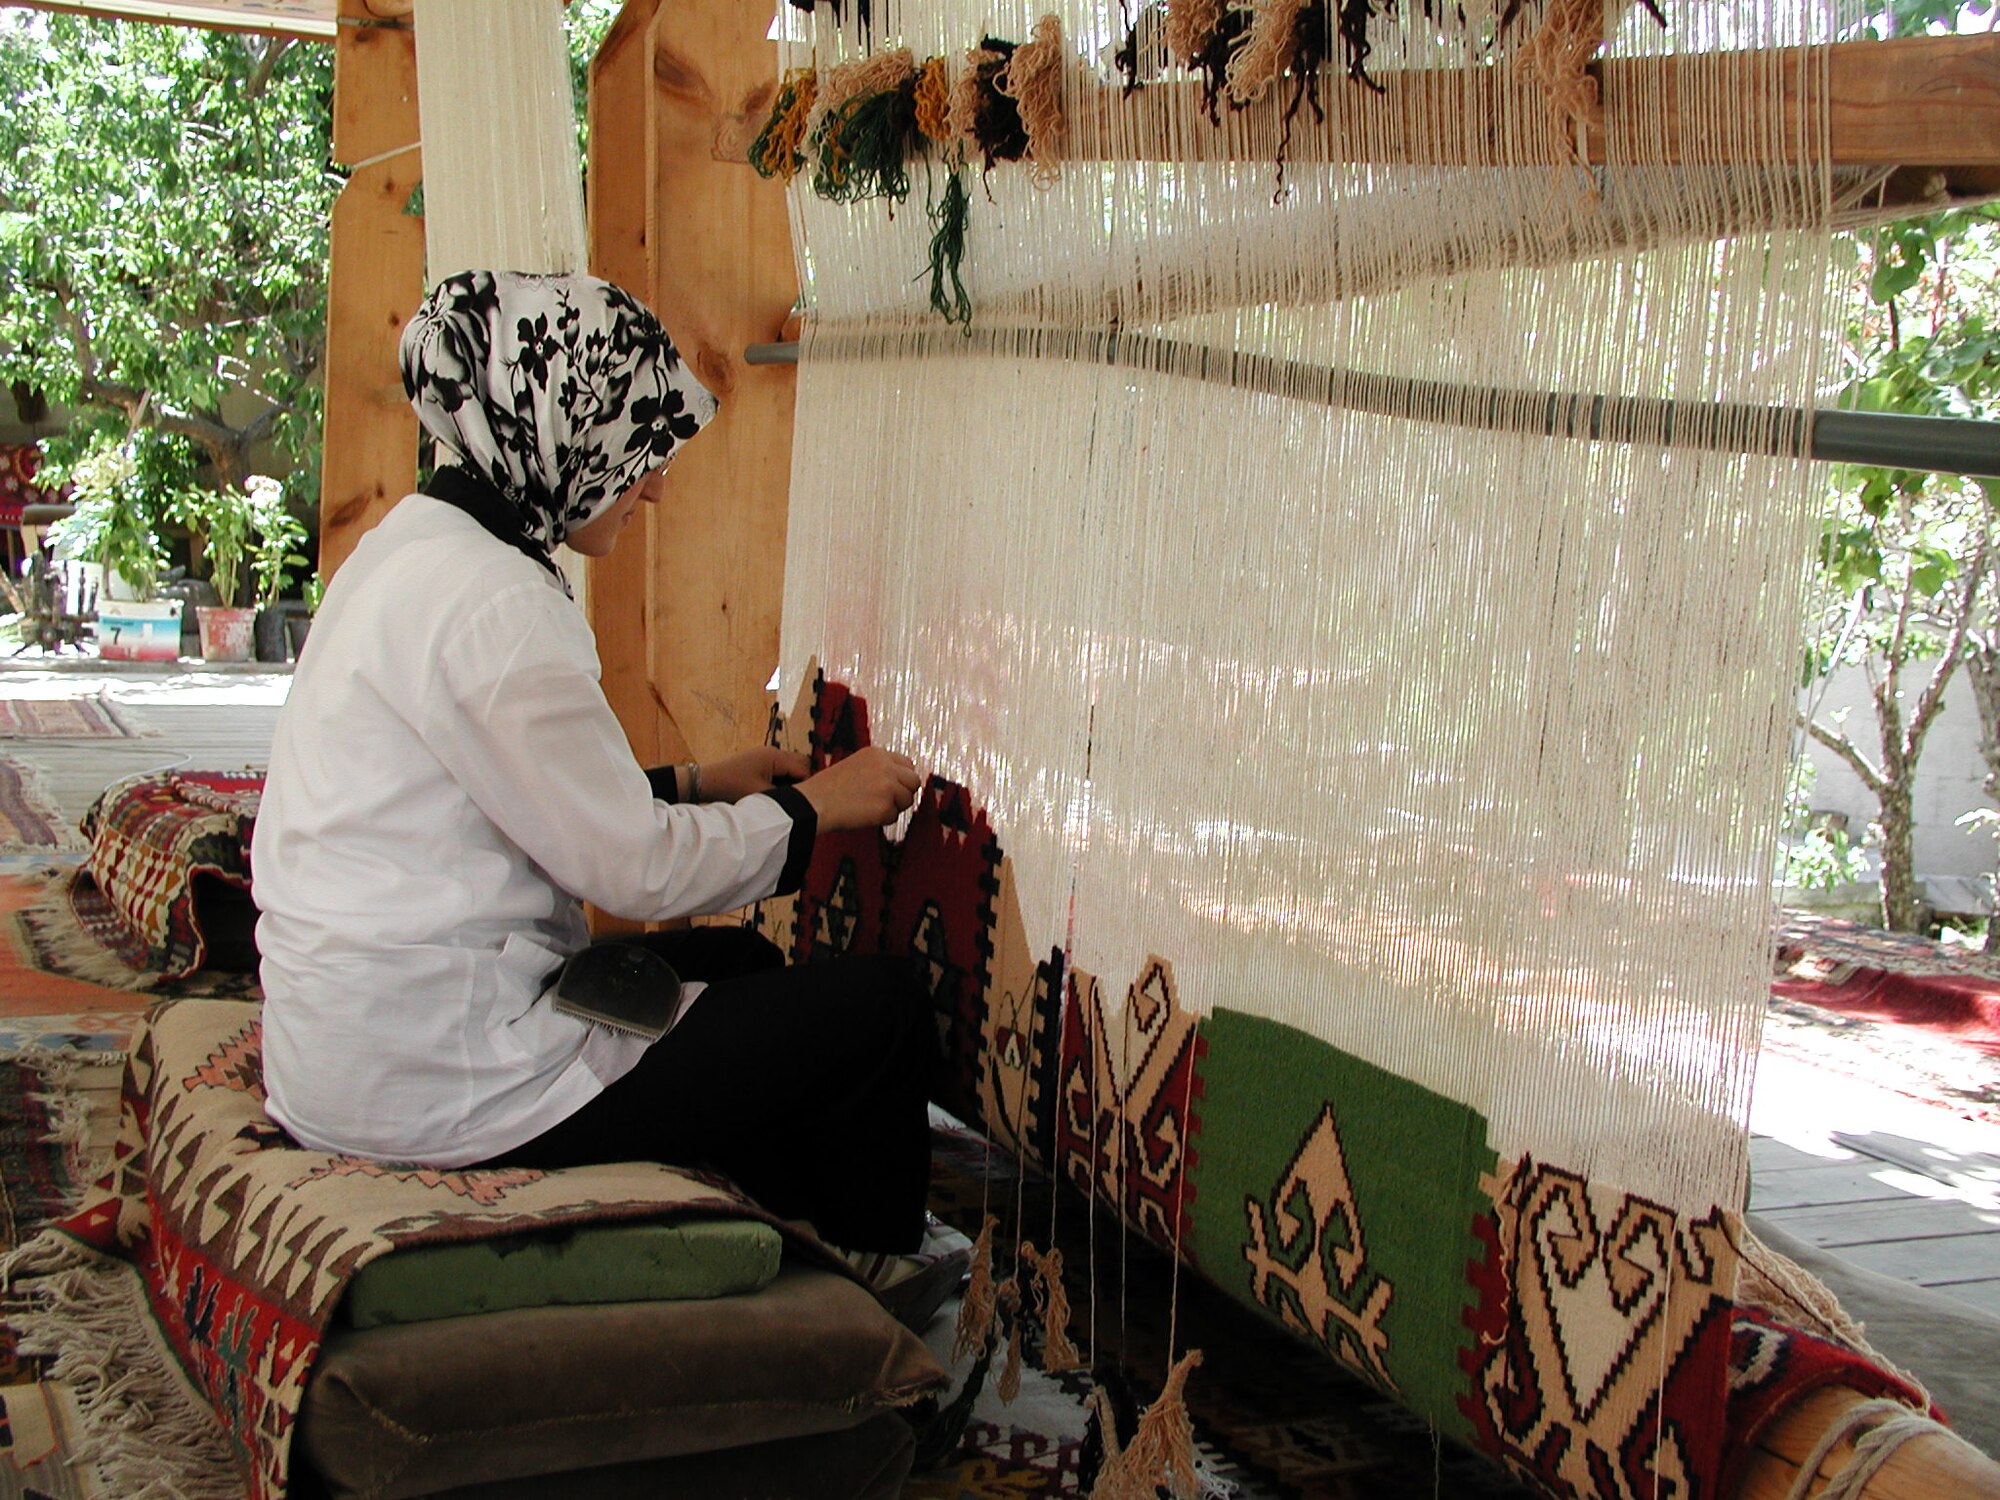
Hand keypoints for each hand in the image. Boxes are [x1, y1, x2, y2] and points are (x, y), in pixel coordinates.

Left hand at [696, 747, 810, 803]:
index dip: (808, 786)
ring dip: (791, 782)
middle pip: (800, 764)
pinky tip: (774, 794)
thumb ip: (786, 797)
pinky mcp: (759, 761)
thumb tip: (804, 801)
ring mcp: (765, 755)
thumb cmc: (730, 787)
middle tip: (798, 801)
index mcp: (775, 756)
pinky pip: (779, 769)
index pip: (804, 768)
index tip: (808, 803)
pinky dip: (781, 780)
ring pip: (790, 767)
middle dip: (802, 782)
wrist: (705, 782)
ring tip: (785, 798)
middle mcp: (772, 752)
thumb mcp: (761, 796)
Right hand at [797, 746, 920, 831]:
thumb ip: (878, 768)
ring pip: (907, 800)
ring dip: (893, 807)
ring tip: (870, 807)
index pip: (907, 764)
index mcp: (877, 753)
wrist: (814, 803)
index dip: (901, 779)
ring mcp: (887, 786)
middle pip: (913, 781)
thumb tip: (899, 779)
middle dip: (903, 792)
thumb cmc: (828, 788)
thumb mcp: (855, 764)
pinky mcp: (885, 807)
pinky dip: (882, 820)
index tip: (894, 787)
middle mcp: (885, 767)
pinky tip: (864, 814)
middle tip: (886, 800)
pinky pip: (894, 816)